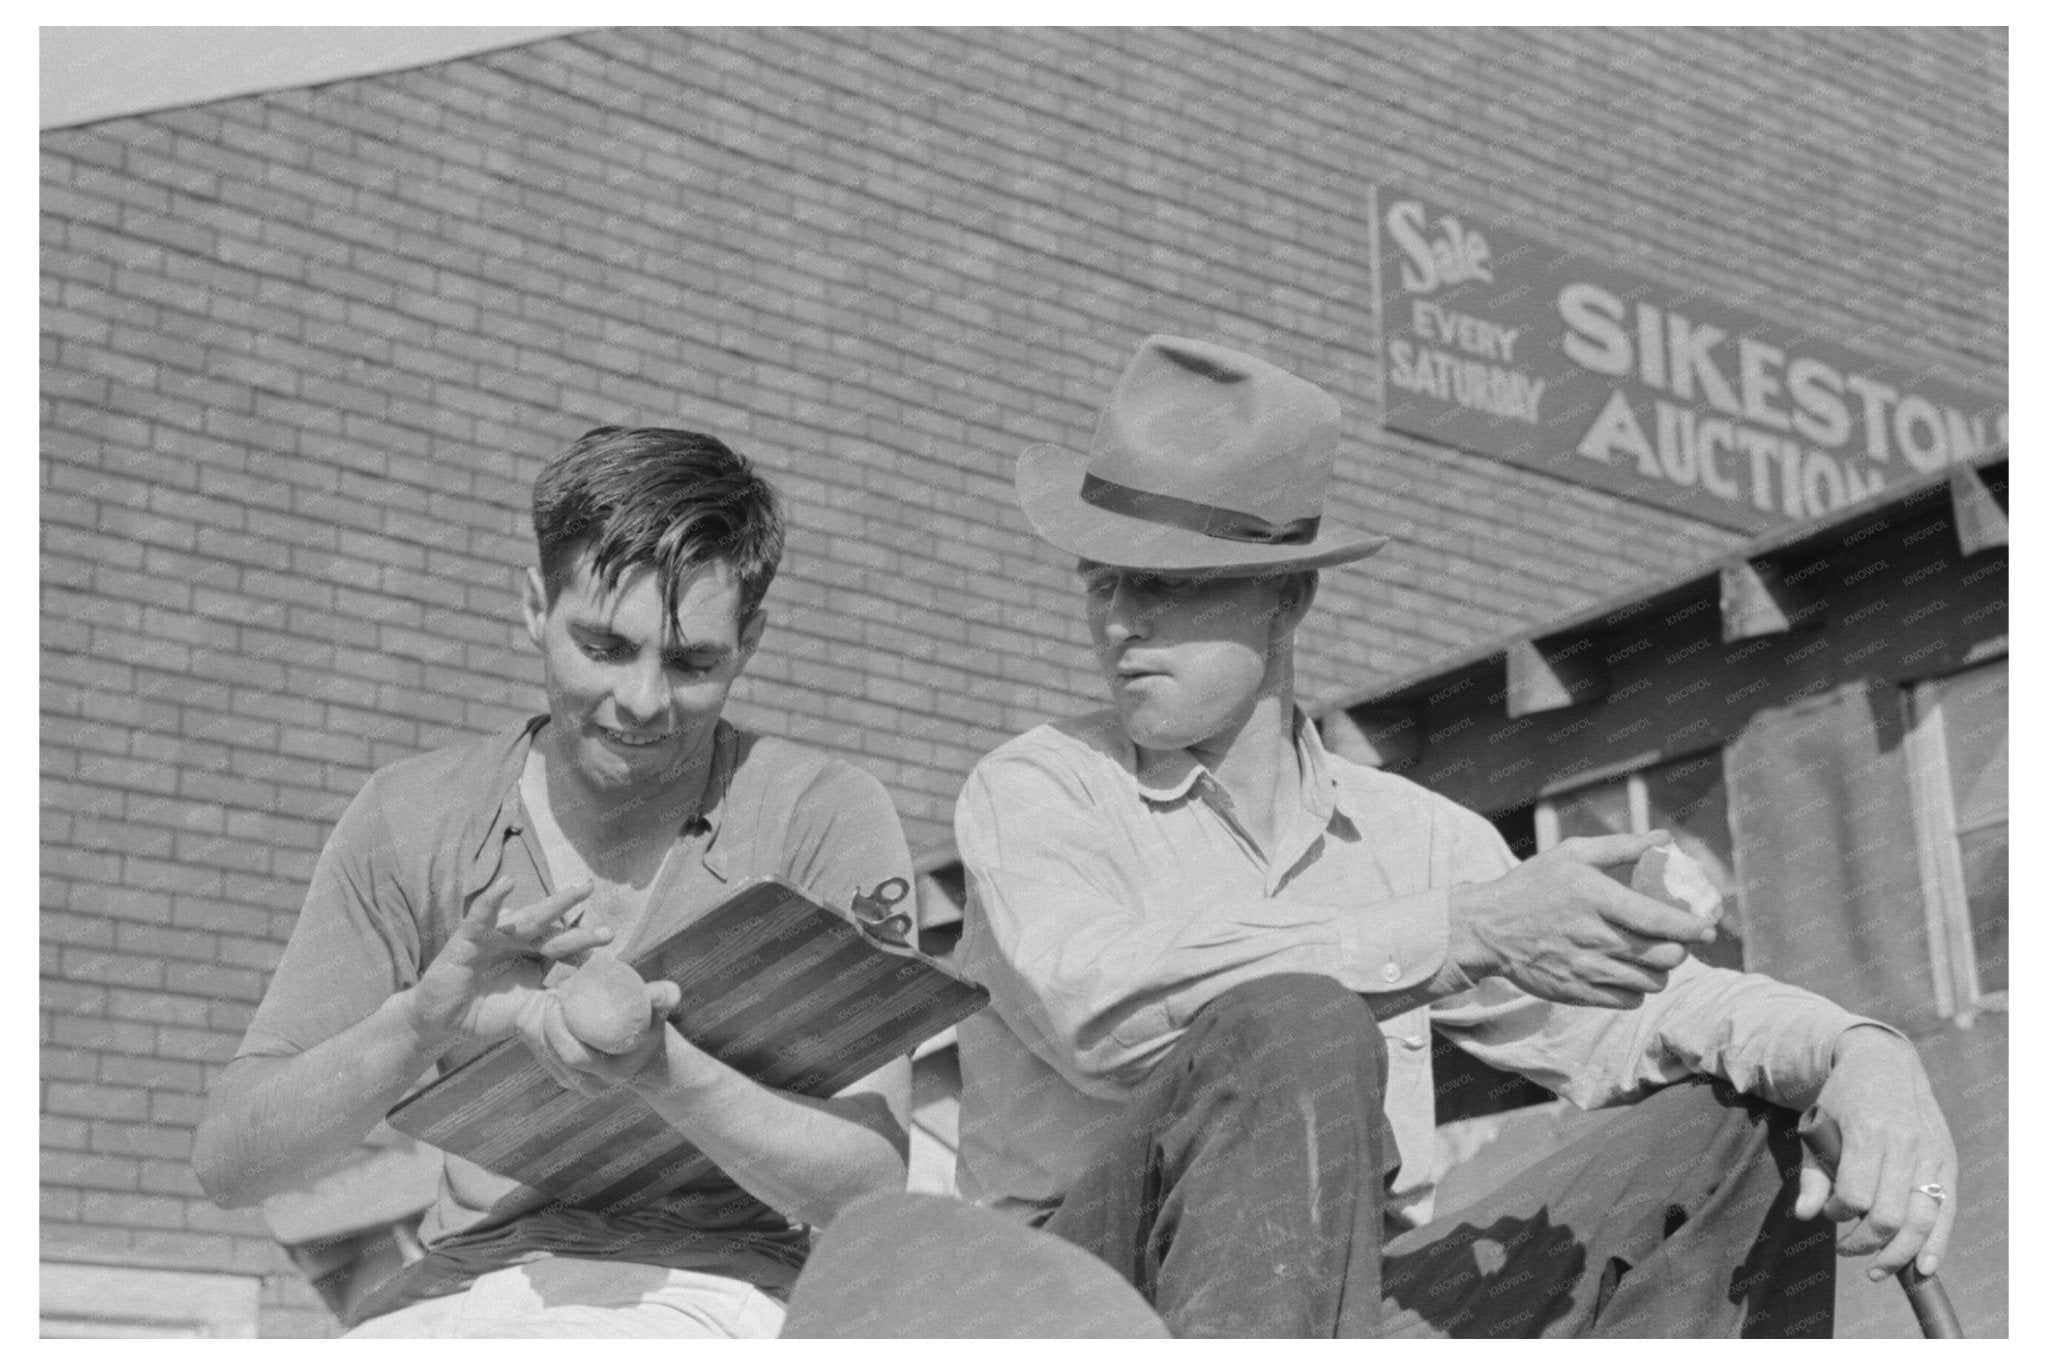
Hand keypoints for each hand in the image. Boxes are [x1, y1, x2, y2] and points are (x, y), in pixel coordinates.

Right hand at [401, 880, 606, 1047]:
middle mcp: (518, 941)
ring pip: (528, 917)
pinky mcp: (469, 939)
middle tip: (593, 887)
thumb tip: (590, 1012)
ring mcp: (495, 936)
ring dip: (553, 903)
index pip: (564, 945)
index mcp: (534, 955)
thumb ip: (555, 1005)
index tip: (608, 937)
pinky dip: (493, 899)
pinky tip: (507, 882)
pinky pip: (482, 916)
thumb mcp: (529, 1010)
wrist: (444, 1022)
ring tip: (577, 889)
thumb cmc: (488, 1011)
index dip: (584, 942)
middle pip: (551, 924)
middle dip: (573, 906)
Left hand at [514, 979, 684, 1096]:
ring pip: (546, 1058)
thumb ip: (663, 999)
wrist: (652, 1060)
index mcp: (613, 1072)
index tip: (557, 996)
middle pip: (555, 1057)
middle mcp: (593, 1085)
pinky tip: (543, 1013)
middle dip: (546, 1024)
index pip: (574, 1056)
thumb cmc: (654, 1029)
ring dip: (540, 1028)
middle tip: (549, 995)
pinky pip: (545, 1058)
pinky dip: (540, 1035)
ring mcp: (578, 1084)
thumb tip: (669, 991)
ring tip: (546, 1000)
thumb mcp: (660, 1013)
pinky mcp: (567, 1079)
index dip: (558, 1028)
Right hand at [1447, 831, 1716, 1007]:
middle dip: (1681, 949)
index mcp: (1596, 898)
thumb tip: (1663, 839)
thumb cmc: (1532, 886)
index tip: (1708, 926)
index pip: (1660, 919)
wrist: (1487, 929)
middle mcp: (1595, 937)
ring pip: (1651, 982)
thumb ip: (1621, 847)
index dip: (1693, 926)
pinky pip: (1629, 1000)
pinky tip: (1628, 972)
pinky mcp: (1579, 993)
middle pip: (1665, 957)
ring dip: (1662, 971)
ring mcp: (1587, 969)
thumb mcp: (1571, 854)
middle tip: (1679, 940)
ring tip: (1654, 957)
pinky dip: (1638, 989)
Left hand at [1796, 1025, 1958, 1279]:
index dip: (1838, 1212)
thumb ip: (1812, 1174)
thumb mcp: (1816, 1126)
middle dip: (1864, 1242)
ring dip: (1898, 1254)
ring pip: (1921, 1220)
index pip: (1855, 1194)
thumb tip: (1804, 1216)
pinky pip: (1947, 1213)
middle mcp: (1905, 1144)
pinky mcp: (1948, 1162)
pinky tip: (1921, 1267)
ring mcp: (1932, 1154)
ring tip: (1877, 1270)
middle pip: (1889, 1215)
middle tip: (1845, 1247)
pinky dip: (1935, 1244)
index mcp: (1867, 1131)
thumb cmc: (1843, 1099)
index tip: (1828, 1211)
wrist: (1885, 1063)